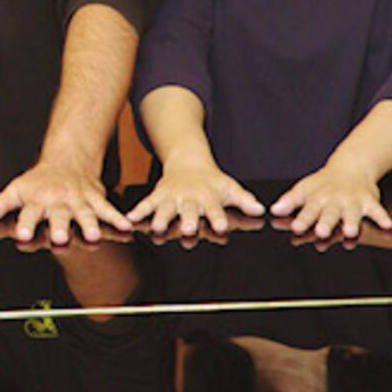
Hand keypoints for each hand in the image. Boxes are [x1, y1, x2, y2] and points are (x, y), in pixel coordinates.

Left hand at [0, 160, 130, 244]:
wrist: (67, 159)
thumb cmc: (38, 181)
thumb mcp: (16, 190)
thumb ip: (0, 204)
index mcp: (37, 201)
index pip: (29, 214)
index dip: (25, 224)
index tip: (22, 234)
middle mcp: (57, 202)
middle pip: (58, 216)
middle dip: (60, 227)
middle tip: (60, 238)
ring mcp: (77, 200)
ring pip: (85, 213)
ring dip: (89, 224)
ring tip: (94, 236)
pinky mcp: (95, 198)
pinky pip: (107, 209)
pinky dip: (117, 218)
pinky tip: (127, 227)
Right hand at [125, 157, 264, 235]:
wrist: (187, 161)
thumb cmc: (211, 181)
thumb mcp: (230, 187)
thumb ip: (244, 200)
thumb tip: (260, 210)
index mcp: (208, 197)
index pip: (215, 208)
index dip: (218, 217)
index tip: (221, 226)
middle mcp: (189, 197)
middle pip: (189, 210)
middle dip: (188, 220)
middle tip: (189, 229)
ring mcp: (172, 197)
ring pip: (166, 208)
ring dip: (162, 218)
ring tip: (158, 229)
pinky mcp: (158, 196)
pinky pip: (147, 204)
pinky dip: (139, 211)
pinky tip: (130, 219)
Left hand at [270, 161, 391, 239]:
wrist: (351, 167)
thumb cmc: (324, 184)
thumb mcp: (305, 190)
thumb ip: (290, 202)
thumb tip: (273, 211)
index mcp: (317, 198)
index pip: (307, 210)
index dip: (302, 219)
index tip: (296, 228)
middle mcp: (334, 200)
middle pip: (329, 213)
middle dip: (325, 223)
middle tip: (322, 233)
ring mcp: (352, 201)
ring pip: (352, 213)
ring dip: (351, 222)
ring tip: (350, 232)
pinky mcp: (369, 202)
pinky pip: (377, 211)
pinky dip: (382, 218)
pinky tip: (387, 226)